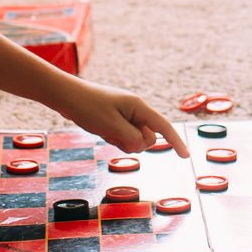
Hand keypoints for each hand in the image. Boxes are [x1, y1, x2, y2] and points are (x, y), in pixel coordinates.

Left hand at [55, 80, 188, 157]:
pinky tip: (101, 130)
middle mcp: (135, 110)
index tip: (186, 156)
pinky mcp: (116, 119)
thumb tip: (141, 146)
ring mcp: (125, 115)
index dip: (176, 141)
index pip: (163, 126)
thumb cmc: (88, 107)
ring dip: (122, 141)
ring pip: (135, 139)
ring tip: (104, 130)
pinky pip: (123, 136)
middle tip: (113, 135)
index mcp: (138, 107)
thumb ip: (131, 138)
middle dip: (134, 143)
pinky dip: (114, 138)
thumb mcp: (111, 126)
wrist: (66, 95)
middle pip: (148, 137)